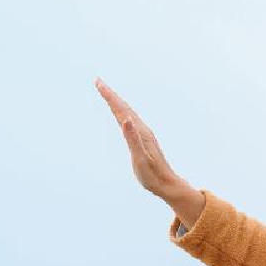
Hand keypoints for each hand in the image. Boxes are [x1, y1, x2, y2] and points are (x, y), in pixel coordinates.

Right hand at [95, 78, 204, 226]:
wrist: (167, 184)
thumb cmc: (152, 175)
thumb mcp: (140, 159)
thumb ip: (132, 140)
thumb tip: (126, 119)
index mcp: (140, 132)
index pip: (121, 110)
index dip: (110, 96)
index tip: (99, 83)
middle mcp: (142, 130)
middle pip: (124, 107)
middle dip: (111, 94)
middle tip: (98, 81)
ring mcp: (144, 134)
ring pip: (128, 112)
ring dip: (117, 101)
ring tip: (106, 92)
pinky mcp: (144, 139)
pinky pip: (131, 120)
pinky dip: (123, 112)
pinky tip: (122, 113)